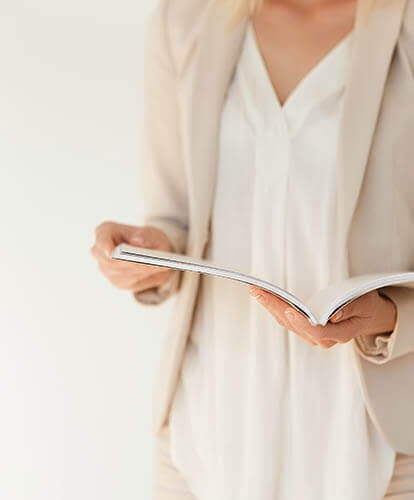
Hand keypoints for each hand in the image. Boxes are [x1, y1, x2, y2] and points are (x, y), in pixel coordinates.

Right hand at [91, 221, 174, 292]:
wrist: (153, 252)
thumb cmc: (148, 238)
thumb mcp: (151, 232)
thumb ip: (145, 236)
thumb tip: (137, 241)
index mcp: (106, 231)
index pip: (101, 237)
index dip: (104, 245)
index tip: (112, 253)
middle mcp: (101, 251)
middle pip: (110, 261)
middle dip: (129, 262)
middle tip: (148, 262)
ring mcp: (105, 268)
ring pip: (121, 272)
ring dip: (139, 270)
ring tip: (157, 265)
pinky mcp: (116, 281)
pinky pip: (128, 281)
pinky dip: (141, 276)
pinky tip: (153, 271)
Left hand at [248, 286, 396, 348]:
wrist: (366, 316)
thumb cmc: (366, 307)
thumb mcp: (365, 304)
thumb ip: (351, 308)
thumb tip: (332, 316)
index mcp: (338, 334)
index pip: (316, 330)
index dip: (302, 322)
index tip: (290, 310)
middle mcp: (320, 338)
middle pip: (293, 324)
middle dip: (274, 306)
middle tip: (258, 291)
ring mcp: (309, 334)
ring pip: (285, 321)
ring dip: (269, 305)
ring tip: (256, 289)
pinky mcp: (303, 328)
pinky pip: (285, 318)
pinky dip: (273, 305)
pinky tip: (263, 295)